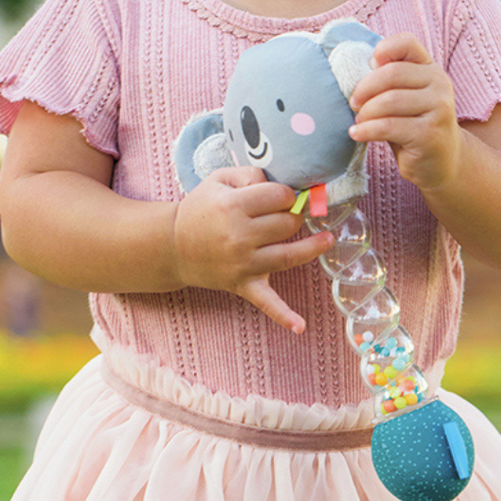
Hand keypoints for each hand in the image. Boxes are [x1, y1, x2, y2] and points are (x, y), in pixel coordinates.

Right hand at [171, 167, 333, 333]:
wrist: (173, 245)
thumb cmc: (201, 208)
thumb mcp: (220, 180)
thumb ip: (250, 174)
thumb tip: (280, 186)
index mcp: (232, 206)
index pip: (279, 196)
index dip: (286, 193)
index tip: (283, 196)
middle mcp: (238, 236)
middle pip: (286, 223)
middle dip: (292, 215)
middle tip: (287, 214)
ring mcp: (242, 264)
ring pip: (289, 255)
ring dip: (311, 247)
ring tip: (327, 239)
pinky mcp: (242, 284)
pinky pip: (265, 302)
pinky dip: (283, 315)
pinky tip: (300, 326)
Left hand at [348, 33, 461, 192]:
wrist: (442, 161)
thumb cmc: (413, 125)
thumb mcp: (404, 97)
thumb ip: (389, 81)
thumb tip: (358, 71)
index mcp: (430, 68)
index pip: (407, 42)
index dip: (383, 49)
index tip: (368, 67)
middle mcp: (439, 83)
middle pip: (392, 73)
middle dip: (364, 88)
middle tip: (354, 103)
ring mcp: (439, 108)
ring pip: (389, 100)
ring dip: (365, 112)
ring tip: (359, 121)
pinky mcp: (430, 133)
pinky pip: (388, 126)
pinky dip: (366, 130)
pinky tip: (357, 134)